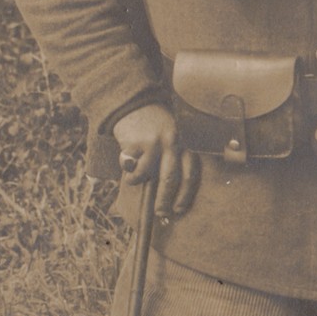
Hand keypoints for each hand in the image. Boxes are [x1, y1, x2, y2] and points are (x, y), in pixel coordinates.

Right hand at [112, 103, 199, 218]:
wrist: (134, 102)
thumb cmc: (152, 127)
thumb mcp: (167, 140)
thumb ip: (168, 161)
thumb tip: (165, 195)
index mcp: (183, 144)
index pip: (190, 173)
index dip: (186, 195)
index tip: (179, 210)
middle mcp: (172, 143)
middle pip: (171, 179)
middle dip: (164, 200)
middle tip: (160, 213)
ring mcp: (154, 142)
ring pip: (146, 174)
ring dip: (137, 180)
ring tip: (133, 178)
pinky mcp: (136, 141)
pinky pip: (131, 166)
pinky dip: (127, 169)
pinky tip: (126, 159)